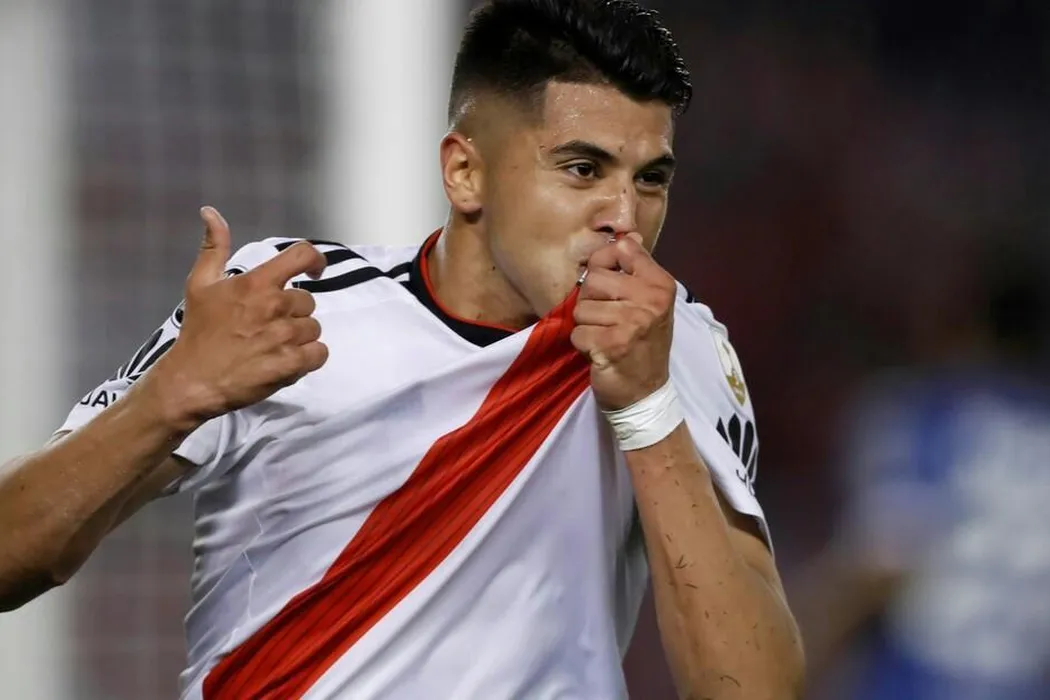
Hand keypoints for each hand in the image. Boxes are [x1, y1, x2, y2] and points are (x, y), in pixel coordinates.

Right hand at [149, 207, 328, 428]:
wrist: (192, 381)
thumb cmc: (198, 332)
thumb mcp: (200, 284)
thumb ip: (214, 247)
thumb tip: (210, 212)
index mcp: (256, 284)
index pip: (302, 255)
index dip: (315, 261)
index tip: (313, 272)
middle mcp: (274, 306)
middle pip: (307, 302)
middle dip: (292, 313)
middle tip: (266, 326)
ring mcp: (285, 336)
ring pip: (313, 329)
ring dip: (299, 338)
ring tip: (271, 346)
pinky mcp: (292, 364)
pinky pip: (319, 354)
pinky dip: (308, 359)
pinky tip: (285, 361)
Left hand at [570, 233, 677, 410]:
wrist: (646, 393)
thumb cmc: (643, 344)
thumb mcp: (650, 302)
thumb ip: (636, 269)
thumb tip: (627, 235)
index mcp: (660, 284)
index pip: (621, 249)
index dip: (604, 263)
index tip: (609, 284)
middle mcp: (650, 300)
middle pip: (594, 278)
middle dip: (591, 300)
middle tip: (606, 319)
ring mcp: (632, 323)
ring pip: (582, 307)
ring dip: (587, 325)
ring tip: (605, 336)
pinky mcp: (611, 345)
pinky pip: (577, 332)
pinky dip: (582, 345)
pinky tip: (600, 352)